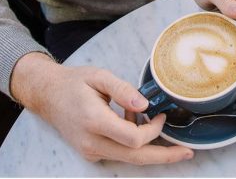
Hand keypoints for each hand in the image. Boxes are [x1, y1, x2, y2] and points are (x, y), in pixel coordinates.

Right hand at [11, 53, 192, 163]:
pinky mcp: (91, 153)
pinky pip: (120, 153)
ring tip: (154, 120)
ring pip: (129, 159)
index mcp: (94, 121)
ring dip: (149, 146)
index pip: (133, 139)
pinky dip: (134, 142)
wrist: (47, 95)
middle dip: (165, 157)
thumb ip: (123, 90)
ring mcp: (90, 151)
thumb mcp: (99, 77)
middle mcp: (92, 142)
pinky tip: (133, 121)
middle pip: (136, 158)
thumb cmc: (74, 83)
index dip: (153, 129)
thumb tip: (145, 105)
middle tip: (188, 152)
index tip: (161, 114)